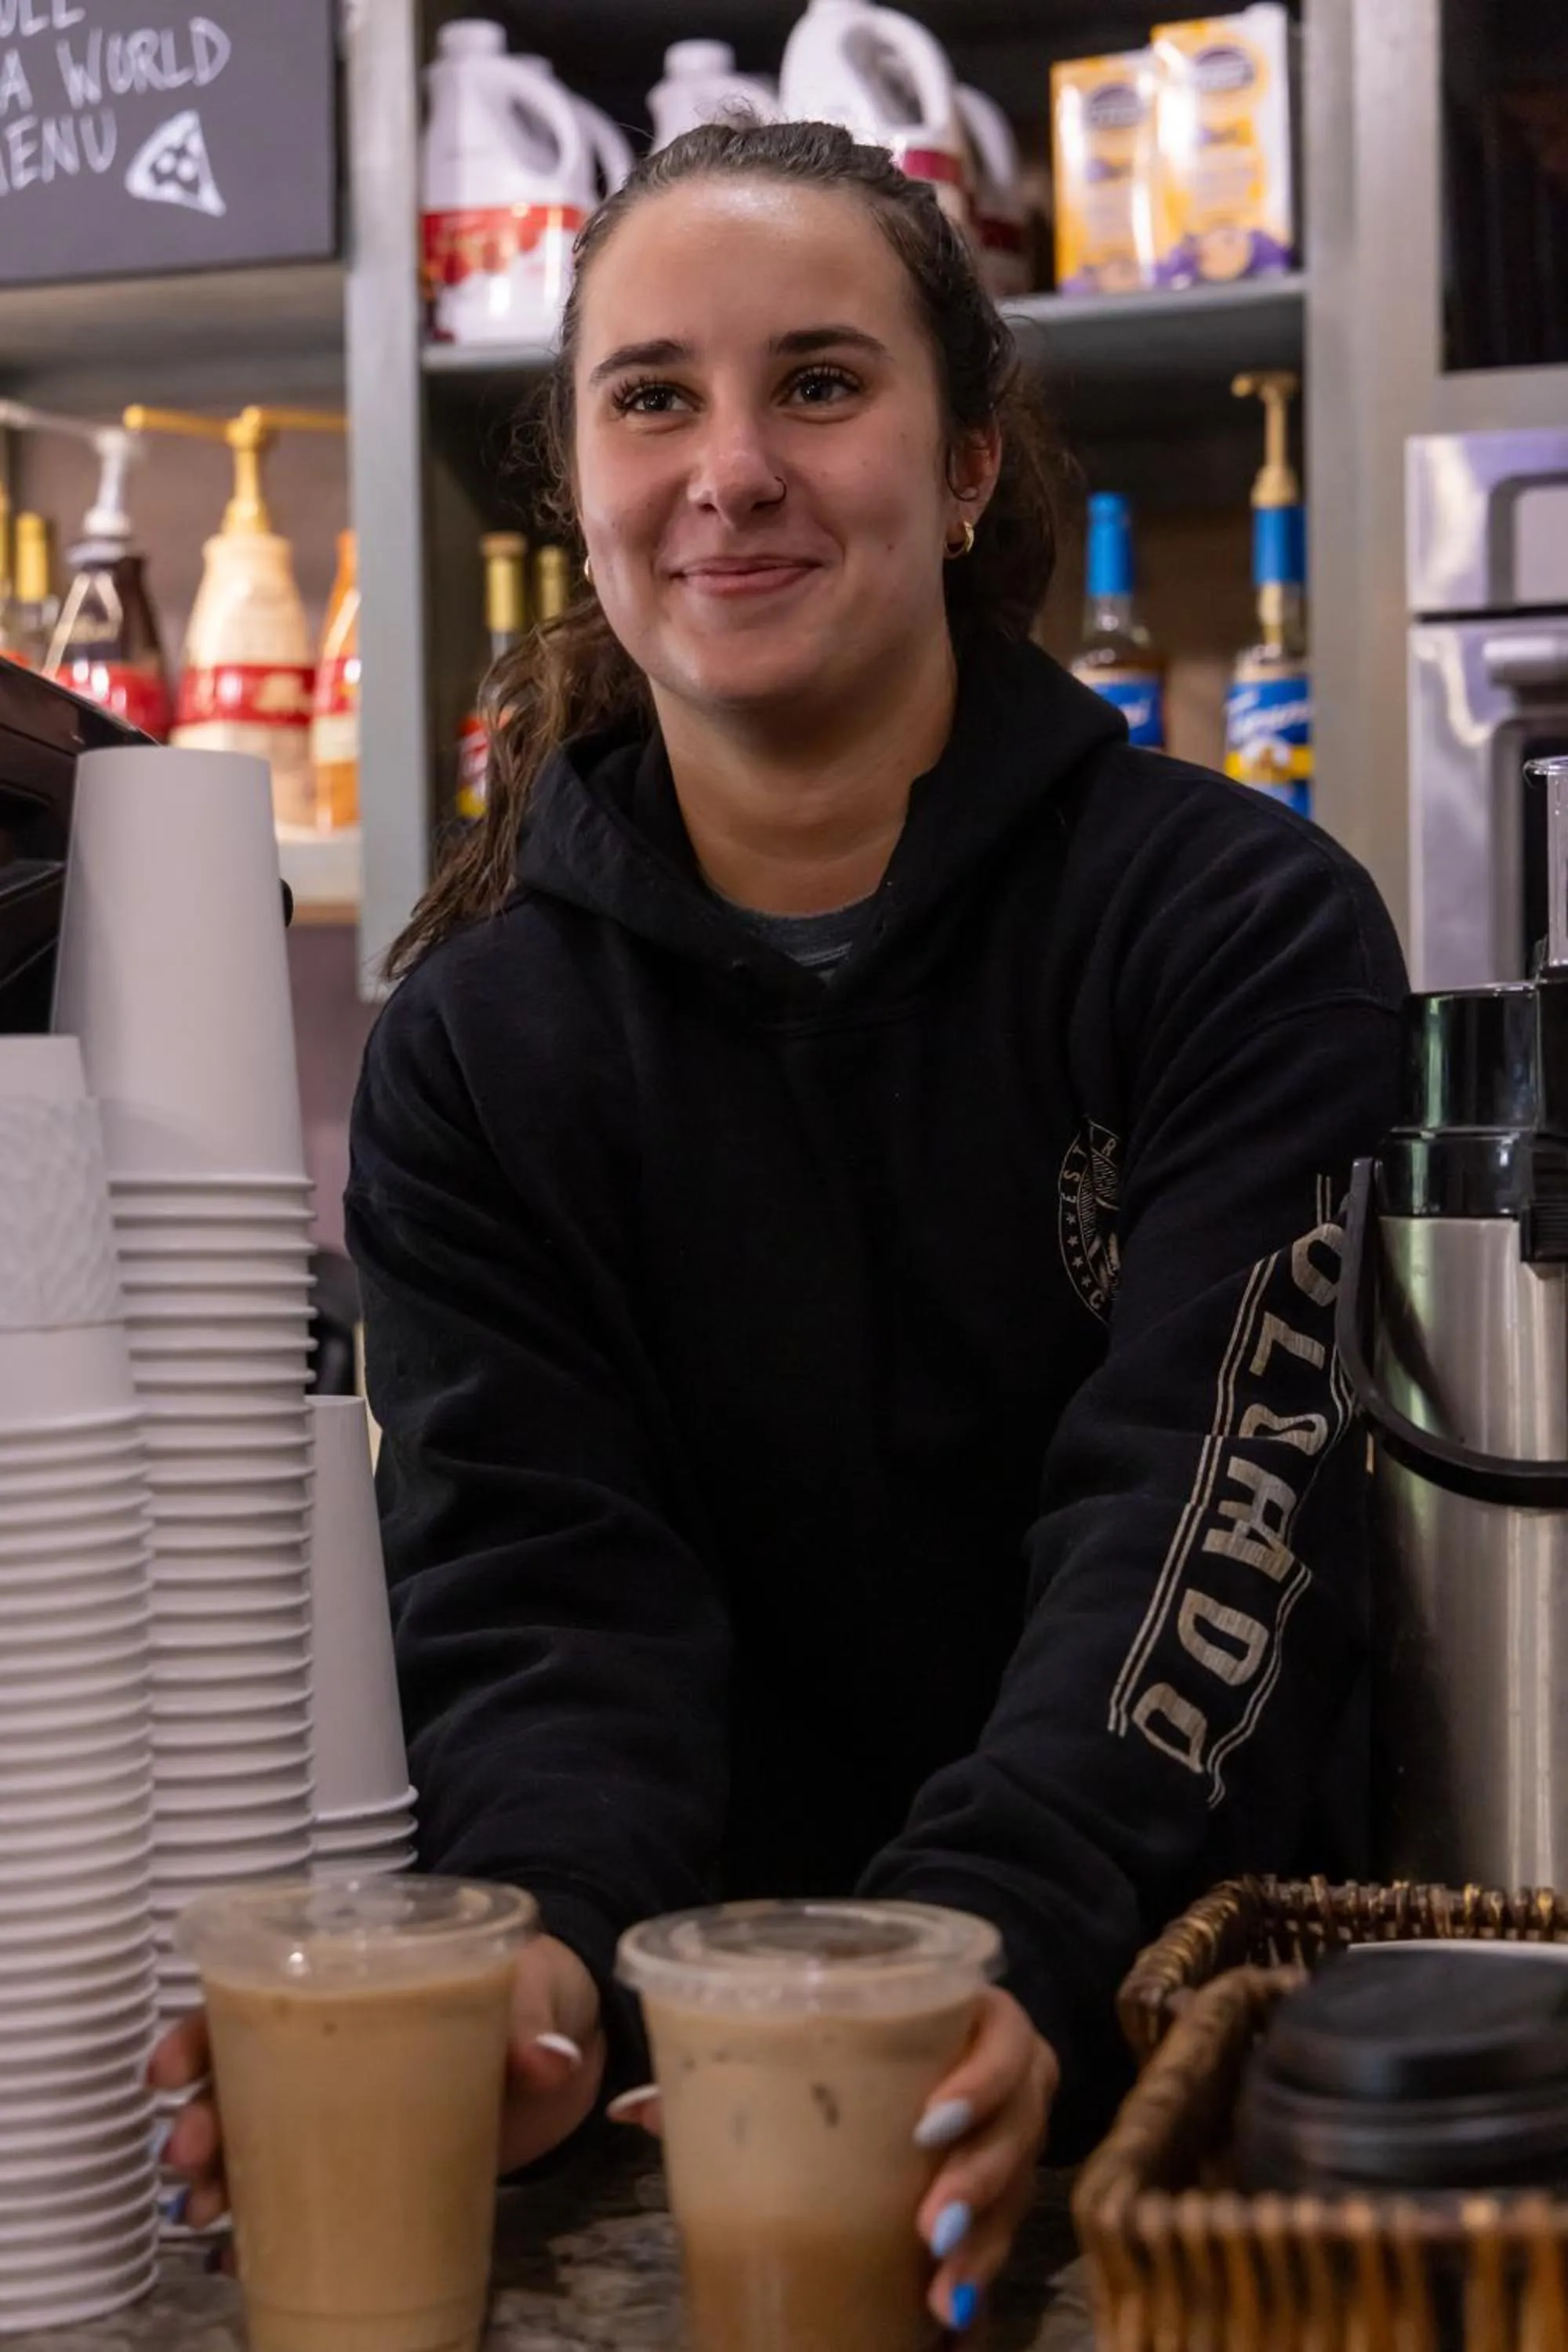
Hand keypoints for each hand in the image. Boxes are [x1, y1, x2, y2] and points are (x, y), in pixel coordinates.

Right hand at [149, 1931, 606, 2234]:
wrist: (575, 2038)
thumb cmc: (537, 1985)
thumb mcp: (537, 1982)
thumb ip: (534, 2019)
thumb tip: (547, 2060)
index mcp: (357, 1985)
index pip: (256, 1997)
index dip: (201, 2031)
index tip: (169, 2071)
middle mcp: (338, 2046)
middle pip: (241, 2076)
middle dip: (201, 2118)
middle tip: (189, 2157)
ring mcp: (354, 2108)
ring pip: (258, 2138)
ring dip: (219, 2175)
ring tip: (204, 2214)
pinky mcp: (380, 2163)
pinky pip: (307, 2194)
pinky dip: (267, 2226)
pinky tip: (238, 2255)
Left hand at [607, 1985, 1056, 2333]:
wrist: (912, 2043)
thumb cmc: (854, 2028)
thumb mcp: (810, 2028)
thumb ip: (730, 2058)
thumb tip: (631, 2109)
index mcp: (971, 2016)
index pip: (1007, 2036)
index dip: (981, 2081)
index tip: (926, 2128)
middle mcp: (1009, 2077)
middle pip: (1021, 2127)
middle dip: (979, 2181)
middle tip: (927, 2228)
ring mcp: (1012, 2139)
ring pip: (1020, 2193)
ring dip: (983, 2248)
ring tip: (939, 2296)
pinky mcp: (1005, 2196)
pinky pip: (1007, 2243)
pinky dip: (982, 2287)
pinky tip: (955, 2330)